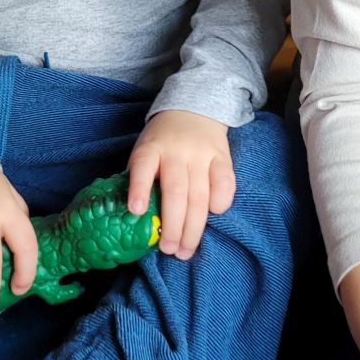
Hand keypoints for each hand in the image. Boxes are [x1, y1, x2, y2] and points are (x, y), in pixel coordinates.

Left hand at [127, 110, 234, 258]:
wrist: (194, 109)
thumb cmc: (163, 141)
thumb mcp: (146, 150)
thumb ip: (141, 177)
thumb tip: (135, 220)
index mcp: (151, 148)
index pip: (143, 166)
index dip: (138, 188)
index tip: (135, 211)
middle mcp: (176, 151)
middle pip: (176, 191)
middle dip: (172, 226)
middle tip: (168, 250)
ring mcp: (201, 154)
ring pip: (200, 195)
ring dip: (193, 227)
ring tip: (185, 249)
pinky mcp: (222, 157)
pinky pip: (225, 183)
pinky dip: (220, 202)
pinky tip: (213, 216)